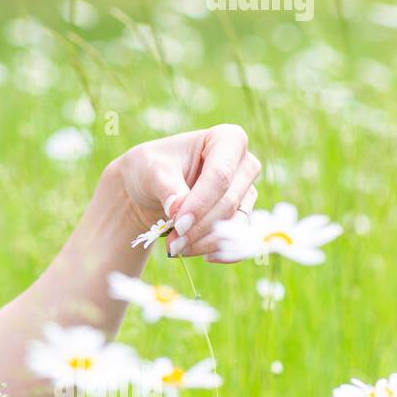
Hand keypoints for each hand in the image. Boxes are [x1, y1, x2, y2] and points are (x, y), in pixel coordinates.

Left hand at [108, 124, 261, 260]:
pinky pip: (241, 238)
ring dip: (207, 241)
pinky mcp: (243, 214)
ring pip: (236, 222)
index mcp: (227, 139)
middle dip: (200, 226)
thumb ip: (167, 187)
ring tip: (176, 248)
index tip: (177, 224)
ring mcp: (246, 190)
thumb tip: (179, 209)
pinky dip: (223, 250)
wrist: (149, 188)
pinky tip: (203, 256)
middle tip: (173, 243)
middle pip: (229, 201)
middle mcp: (244, 163)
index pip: (220, 175)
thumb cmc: (151, 168)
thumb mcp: (151, 170)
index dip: (200, 203)